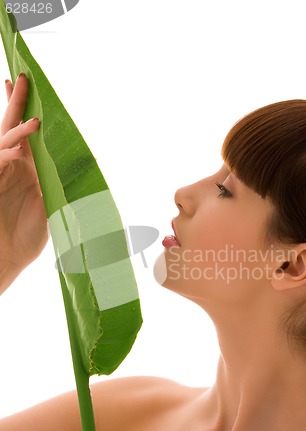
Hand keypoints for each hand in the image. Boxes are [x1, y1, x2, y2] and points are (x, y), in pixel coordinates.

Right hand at [0, 73, 47, 292]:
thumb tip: (79, 170)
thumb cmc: (28, 236)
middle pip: (11, 127)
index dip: (28, 111)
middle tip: (20, 79)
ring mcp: (0, 173)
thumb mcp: (51, 208)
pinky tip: (14, 155)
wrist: (9, 257)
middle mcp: (13, 166)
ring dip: (17, 131)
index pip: (28, 134)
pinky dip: (3, 157)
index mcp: (29, 168)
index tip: (30, 87)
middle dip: (16, 103)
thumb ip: (60, 187)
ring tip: (34, 123)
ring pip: (3, 142)